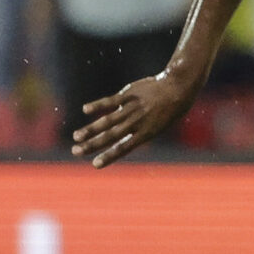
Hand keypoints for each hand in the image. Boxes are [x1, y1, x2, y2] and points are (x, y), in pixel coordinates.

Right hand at [70, 70, 197, 167]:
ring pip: (108, 120)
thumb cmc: (169, 110)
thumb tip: (121, 142)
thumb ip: (138, 134)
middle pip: (111, 136)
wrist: (177, 88)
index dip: (108, 156)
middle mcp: (137, 122)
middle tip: (76, 151)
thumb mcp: (158, 127)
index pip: (123, 148)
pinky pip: (110, 101)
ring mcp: (132, 108)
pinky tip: (85, 109)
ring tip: (76, 136)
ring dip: (90, 129)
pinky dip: (98, 105)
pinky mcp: (129, 94)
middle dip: (92, 145)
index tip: (95, 164)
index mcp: (145, 133)